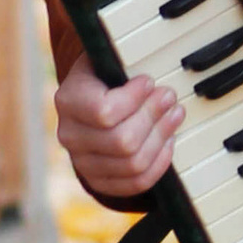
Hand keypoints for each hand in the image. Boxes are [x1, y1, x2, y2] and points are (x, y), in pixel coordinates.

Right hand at [55, 61, 181, 201]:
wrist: (88, 102)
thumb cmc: (104, 76)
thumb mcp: (106, 59)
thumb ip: (123, 63)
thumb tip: (152, 78)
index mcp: (68, 101)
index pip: (103, 111)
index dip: (134, 99)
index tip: (149, 81)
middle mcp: (69, 135)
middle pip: (123, 141)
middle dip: (153, 117)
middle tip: (169, 97)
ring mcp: (82, 162)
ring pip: (133, 163)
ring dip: (161, 138)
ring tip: (174, 115)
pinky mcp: (99, 180)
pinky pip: (135, 183)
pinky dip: (159, 163)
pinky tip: (167, 142)